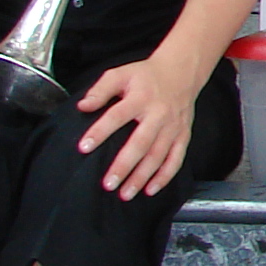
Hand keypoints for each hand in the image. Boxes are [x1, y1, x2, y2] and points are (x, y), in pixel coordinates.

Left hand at [76, 52, 203, 198]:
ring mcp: (173, 127)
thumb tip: (83, 106)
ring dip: (142, 177)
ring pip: (158, 156)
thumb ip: (100, 90)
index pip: (116, 116)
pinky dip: (165, 176)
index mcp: (140, 98)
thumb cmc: (146, 75)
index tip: (84, 147)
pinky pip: (175, 159)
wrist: (181, 72)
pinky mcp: (183, 135)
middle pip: (140, 143)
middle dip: (124, 166)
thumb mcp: (120, 74)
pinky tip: (151, 189)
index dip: (100, 132)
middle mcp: (158, 114)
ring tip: (126, 193)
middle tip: (109, 183)